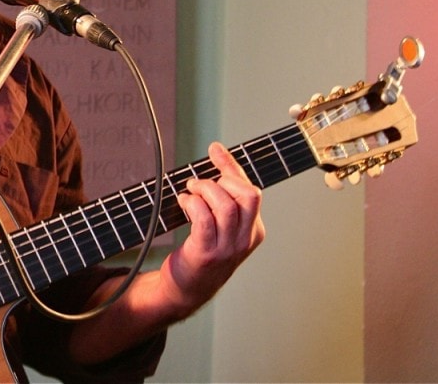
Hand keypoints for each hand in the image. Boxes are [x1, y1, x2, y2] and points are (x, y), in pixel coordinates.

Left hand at [163, 142, 264, 315]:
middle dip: (222, 179)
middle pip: (249, 195)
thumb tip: (217, 154)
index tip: (214, 149)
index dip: (232, 166)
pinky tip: (183, 202)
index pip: (252, 190)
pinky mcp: (207, 253)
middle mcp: (245, 240)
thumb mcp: (220, 224)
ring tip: (189, 190)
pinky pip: (205, 220)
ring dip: (204, 190)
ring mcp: (228, 248)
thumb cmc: (202, 250)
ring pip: (226, 205)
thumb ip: (222, 196)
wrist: (187, 288)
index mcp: (254, 231)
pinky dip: (193, 204)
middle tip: (199, 182)